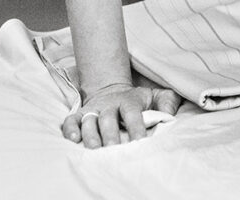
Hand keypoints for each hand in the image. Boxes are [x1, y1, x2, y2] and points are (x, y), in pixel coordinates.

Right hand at [62, 78, 181, 147]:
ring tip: (94, 148)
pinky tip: (73, 139)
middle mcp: (110, 105)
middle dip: (110, 133)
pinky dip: (70, 129)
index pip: (132, 113)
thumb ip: (166, 102)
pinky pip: (71, 120)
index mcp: (129, 101)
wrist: (112, 90)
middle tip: (113, 148)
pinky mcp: (81, 114)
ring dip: (90, 134)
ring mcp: (94, 109)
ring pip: (89, 120)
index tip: (140, 142)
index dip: (136, 126)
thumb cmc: (137, 100)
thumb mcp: (154, 96)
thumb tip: (169, 114)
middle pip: (108, 118)